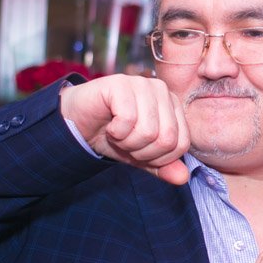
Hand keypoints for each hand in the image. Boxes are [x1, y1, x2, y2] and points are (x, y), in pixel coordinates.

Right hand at [59, 75, 190, 184]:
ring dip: (127, 142)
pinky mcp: (121, 83)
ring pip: (148, 131)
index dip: (158, 158)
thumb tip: (183, 178)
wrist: (78, 122)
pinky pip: (128, 120)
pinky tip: (110, 124)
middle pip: (167, 139)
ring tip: (117, 132)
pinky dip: (116, 132)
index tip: (140, 150)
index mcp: (173, 105)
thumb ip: (163, 166)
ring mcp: (142, 84)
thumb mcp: (141, 156)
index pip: (181, 144)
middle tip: (126, 142)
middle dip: (142, 151)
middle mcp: (162, 90)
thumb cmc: (113, 135)